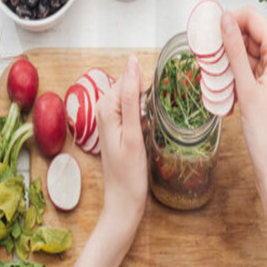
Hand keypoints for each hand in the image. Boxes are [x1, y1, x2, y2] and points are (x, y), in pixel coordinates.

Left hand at [95, 55, 147, 238]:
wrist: (123, 201)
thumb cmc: (129, 173)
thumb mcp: (132, 133)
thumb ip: (131, 97)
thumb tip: (132, 64)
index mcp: (105, 107)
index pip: (129, 78)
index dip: (148, 82)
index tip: (162, 96)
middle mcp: (104, 109)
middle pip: (132, 86)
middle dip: (148, 92)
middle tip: (161, 112)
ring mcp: (111, 118)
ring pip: (135, 97)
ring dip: (149, 103)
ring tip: (157, 120)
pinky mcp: (119, 127)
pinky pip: (135, 109)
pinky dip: (146, 113)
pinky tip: (153, 124)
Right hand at [221, 7, 266, 208]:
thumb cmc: (265, 129)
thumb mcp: (245, 86)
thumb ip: (234, 51)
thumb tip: (225, 20)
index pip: (252, 17)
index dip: (230, 19)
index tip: (208, 31)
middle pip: (247, 33)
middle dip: (225, 40)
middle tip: (204, 54)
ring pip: (244, 52)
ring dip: (226, 59)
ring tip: (212, 74)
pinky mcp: (265, 84)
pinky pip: (244, 68)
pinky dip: (231, 74)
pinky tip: (221, 88)